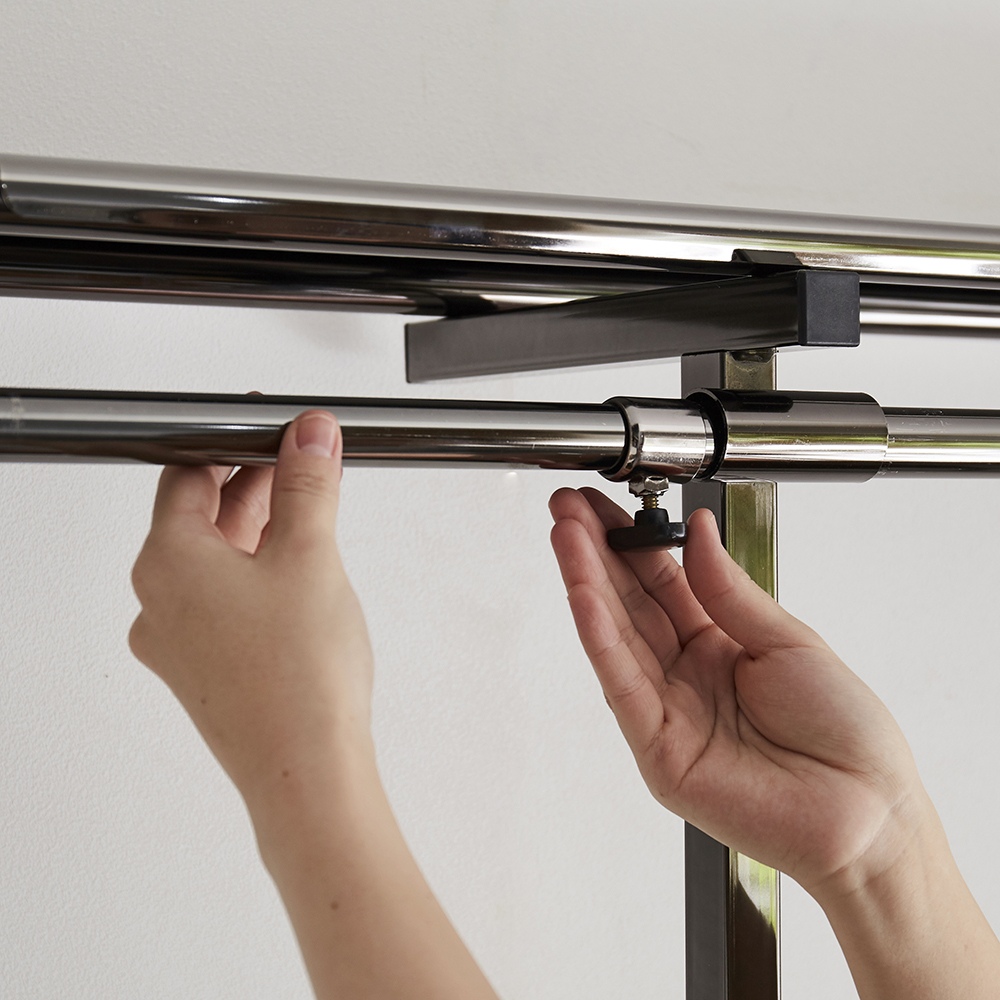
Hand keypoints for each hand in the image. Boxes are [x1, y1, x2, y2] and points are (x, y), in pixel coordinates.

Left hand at [129, 410, 373, 811]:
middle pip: (201, 517)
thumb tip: (310, 436)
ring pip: (214, 561)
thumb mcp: (311, 556)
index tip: (277, 433)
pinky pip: (223, 602)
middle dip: (255, 486)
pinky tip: (297, 574)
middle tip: (305, 466)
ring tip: (310, 515)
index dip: (236, 443)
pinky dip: (257, 574)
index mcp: (167, 562)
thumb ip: (308, 485)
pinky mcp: (204, 670)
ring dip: (259, 530)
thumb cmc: (300, 678)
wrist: (308, 771)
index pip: (188, 474)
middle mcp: (159, 601)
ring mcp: (177, 641)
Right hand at [549, 487, 926, 899]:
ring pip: (616, 638)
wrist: (868, 811)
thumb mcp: (787, 639)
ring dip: (586, 583)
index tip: (602, 507)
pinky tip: (583, 593)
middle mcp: (685, 678)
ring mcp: (667, 714)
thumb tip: (697, 530)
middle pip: (629, 605)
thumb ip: (728, 589)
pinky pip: (623, 685)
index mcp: (718, 647)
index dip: (629, 543)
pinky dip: (600, 638)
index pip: (659, 584)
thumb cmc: (843, 732)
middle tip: (567, 507)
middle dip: (594, 554)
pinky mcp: (659, 751)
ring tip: (564, 533)